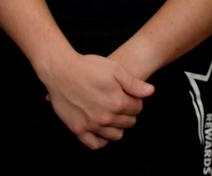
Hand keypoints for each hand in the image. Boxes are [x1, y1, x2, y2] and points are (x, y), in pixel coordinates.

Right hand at [38, 51, 154, 148]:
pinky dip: (101, 140)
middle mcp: (106, 117)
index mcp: (117, 102)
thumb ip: (133, 83)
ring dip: (117, 127)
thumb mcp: (114, 68)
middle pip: (128, 122)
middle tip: (120, 104)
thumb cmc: (87, 67)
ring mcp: (92, 125)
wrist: (60, 71)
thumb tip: (150, 92)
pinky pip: (95, 144)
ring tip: (112, 116)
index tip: (129, 96)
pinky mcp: (78, 130)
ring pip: (115, 136)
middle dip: (128, 113)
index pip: (137, 108)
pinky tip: (101, 129)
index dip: (135, 100)